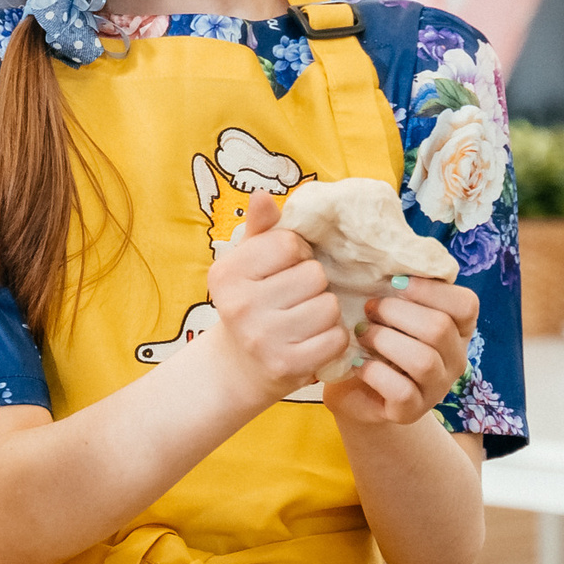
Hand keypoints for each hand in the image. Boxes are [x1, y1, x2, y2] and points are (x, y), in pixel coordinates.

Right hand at [203, 191, 349, 400]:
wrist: (238, 368)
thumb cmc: (251, 305)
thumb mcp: (248, 264)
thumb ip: (260, 230)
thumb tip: (262, 195)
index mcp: (227, 273)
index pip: (290, 244)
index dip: (298, 254)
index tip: (286, 271)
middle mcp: (240, 305)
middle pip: (314, 275)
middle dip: (313, 285)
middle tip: (295, 299)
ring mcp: (263, 338)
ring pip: (329, 306)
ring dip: (325, 311)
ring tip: (304, 320)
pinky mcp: (287, 365)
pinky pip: (336, 337)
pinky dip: (332, 339)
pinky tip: (312, 341)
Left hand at [326, 278, 479, 425]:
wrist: (355, 388)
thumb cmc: (375, 338)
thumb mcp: (390, 309)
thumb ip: (399, 287)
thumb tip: (389, 250)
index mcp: (458, 328)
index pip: (466, 304)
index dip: (431, 290)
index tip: (395, 283)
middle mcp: (455, 359)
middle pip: (439, 328)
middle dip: (396, 313)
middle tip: (369, 308)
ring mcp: (436, 388)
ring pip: (422, 360)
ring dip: (384, 341)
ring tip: (362, 333)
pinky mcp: (411, 411)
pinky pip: (401, 390)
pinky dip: (374, 373)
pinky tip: (358, 363)